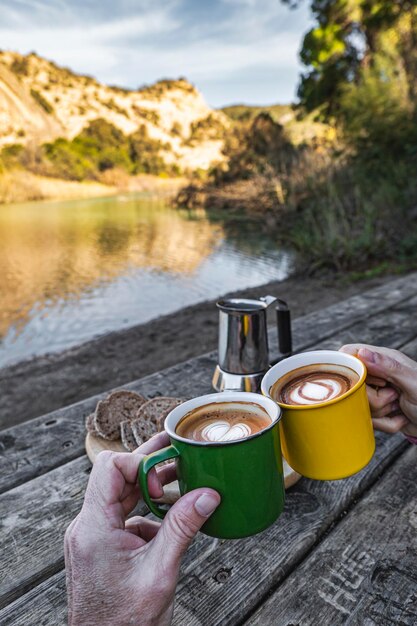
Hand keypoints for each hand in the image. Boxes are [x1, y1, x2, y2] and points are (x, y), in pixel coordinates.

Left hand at [65, 432, 219, 625]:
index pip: (109, 467)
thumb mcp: (160, 572)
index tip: (163, 483)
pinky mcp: (100, 547)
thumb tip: (206, 495)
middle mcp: (87, 527)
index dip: (140, 463)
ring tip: (178, 479)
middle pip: (115, 477)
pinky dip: (146, 513)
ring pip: (119, 495)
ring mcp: (92, 537)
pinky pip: (122, 516)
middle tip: (176, 450)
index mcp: (94, 528)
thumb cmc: (126, 623)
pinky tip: (167, 525)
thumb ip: (181, 528)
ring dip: (148, 488)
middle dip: (148, 465)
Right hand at [340, 344, 416, 437]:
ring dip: (381, 412)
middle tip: (393, 396)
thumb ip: (388, 366)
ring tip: (398, 407)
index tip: (365, 382)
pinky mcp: (376, 410)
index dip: (351, 369)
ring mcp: (375, 393)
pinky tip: (399, 418)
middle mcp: (377, 374)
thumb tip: (362, 353)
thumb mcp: (412, 382)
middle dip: (372, 398)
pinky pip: (369, 420)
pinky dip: (386, 423)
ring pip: (358, 405)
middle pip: (352, 385)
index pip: (350, 354)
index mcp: (384, 359)